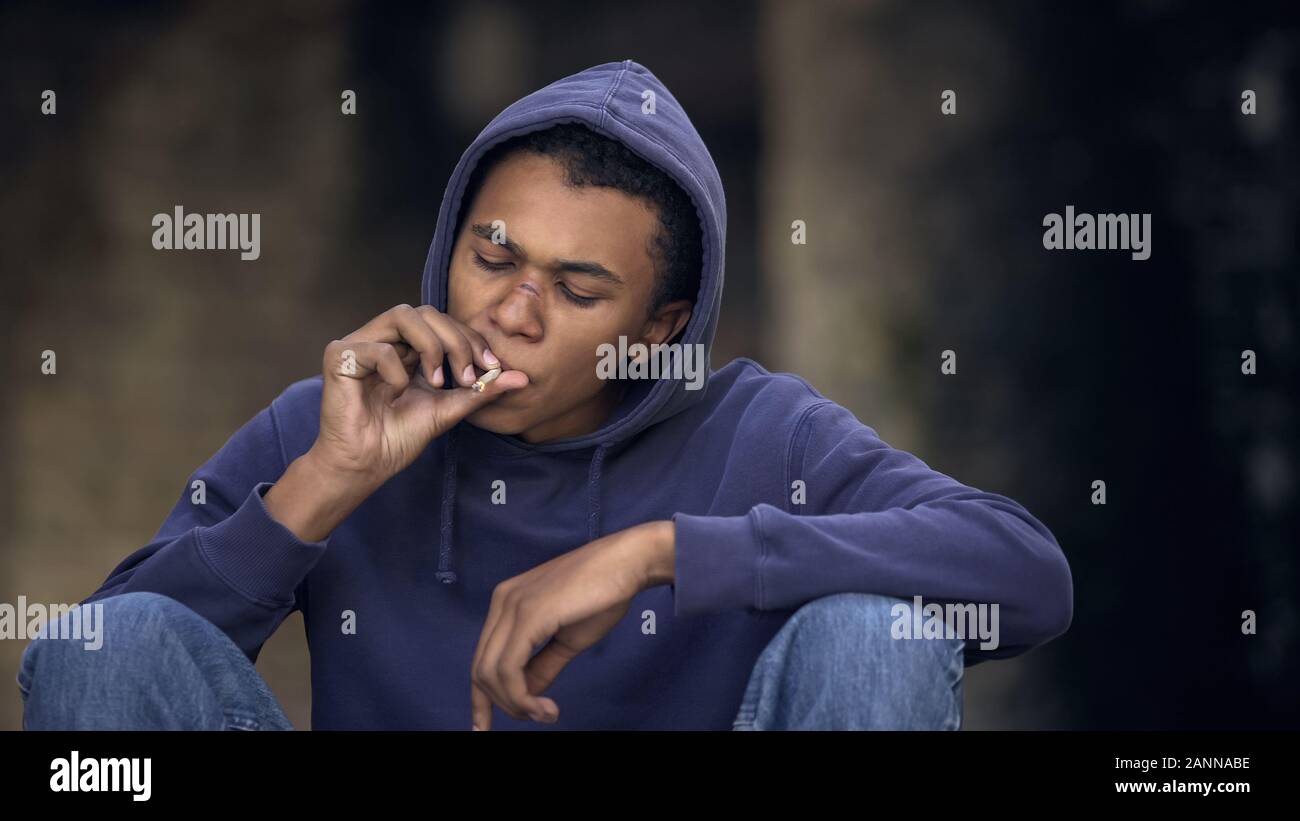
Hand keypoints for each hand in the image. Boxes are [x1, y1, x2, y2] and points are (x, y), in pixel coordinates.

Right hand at [312, 303, 527, 487]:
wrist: (366, 464)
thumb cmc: (399, 437)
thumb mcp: (449, 410)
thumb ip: (481, 392)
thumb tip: (523, 378)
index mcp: (407, 347)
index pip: (444, 323)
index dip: (471, 339)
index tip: (493, 369)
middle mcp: (384, 339)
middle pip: (427, 312)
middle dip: (458, 341)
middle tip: (469, 378)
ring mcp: (360, 344)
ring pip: (403, 315)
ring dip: (431, 346)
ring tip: (437, 381)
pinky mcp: (339, 356)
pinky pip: (378, 348)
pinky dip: (396, 369)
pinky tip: (397, 393)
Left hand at [470, 520, 674, 729]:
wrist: (627, 564)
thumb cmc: (602, 595)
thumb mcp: (567, 640)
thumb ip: (542, 665)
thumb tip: (526, 694)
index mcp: (506, 605)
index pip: (482, 658)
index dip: (482, 698)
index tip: (484, 728)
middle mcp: (501, 603)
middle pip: (481, 670)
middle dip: (505, 705)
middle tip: (540, 716)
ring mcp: (512, 606)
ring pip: (491, 673)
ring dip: (516, 704)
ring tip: (547, 713)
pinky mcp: (528, 615)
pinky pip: (509, 668)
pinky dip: (521, 695)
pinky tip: (546, 705)